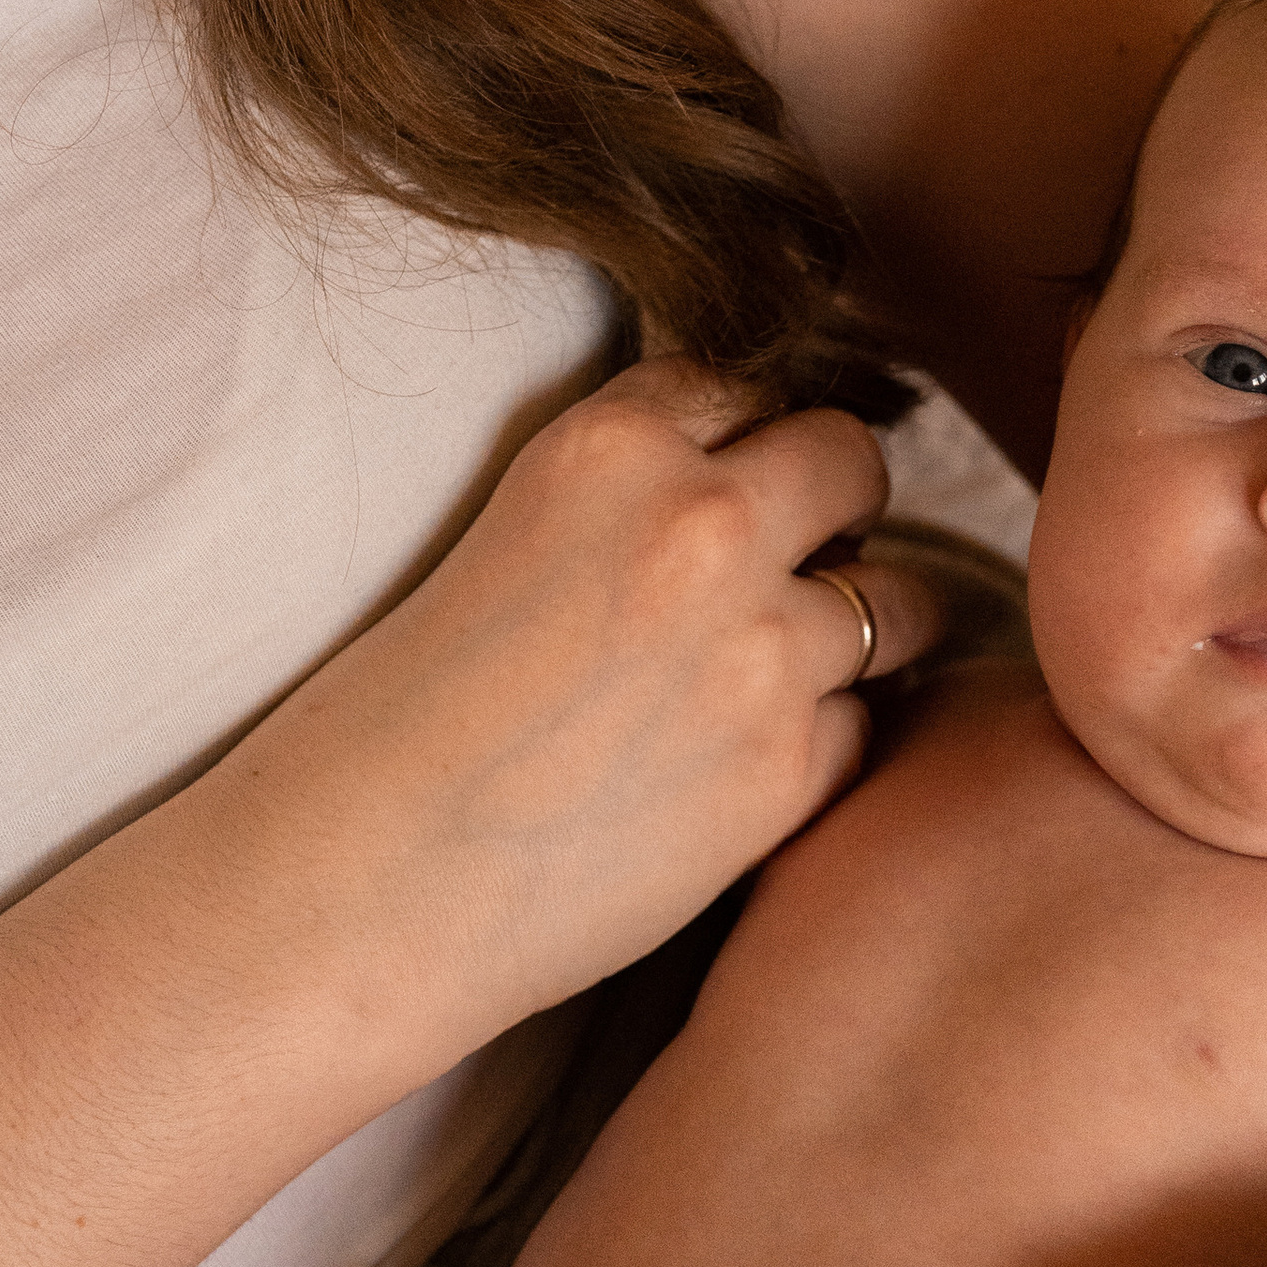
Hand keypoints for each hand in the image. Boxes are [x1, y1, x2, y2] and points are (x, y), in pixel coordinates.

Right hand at [191, 356, 938, 1097]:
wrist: (363, 884)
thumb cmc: (402, 724)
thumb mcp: (510, 536)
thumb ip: (630, 494)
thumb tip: (753, 476)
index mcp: (612, 447)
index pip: (747, 382)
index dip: (748, 441)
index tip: (735, 486)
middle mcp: (702, 525)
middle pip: (855, 462)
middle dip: (838, 509)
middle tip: (795, 567)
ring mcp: (759, 648)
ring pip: (902, 600)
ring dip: (864, 630)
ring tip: (778, 679)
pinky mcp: (787, 768)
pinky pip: (867, 724)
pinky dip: (825, 744)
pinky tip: (741, 772)